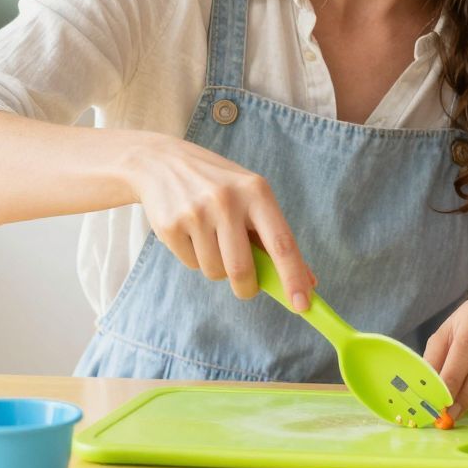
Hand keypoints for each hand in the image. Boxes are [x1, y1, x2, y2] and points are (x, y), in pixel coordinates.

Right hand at [119, 133, 316, 309]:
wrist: (161, 162)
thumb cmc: (219, 186)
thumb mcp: (252, 197)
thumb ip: (277, 238)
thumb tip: (306, 282)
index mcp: (256, 192)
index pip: (281, 243)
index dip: (293, 277)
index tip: (303, 305)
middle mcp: (226, 200)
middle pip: (242, 269)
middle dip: (247, 288)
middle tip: (246, 286)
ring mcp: (195, 213)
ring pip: (215, 271)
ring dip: (217, 268)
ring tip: (210, 238)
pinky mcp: (170, 226)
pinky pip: (191, 264)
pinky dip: (195, 258)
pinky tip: (190, 232)